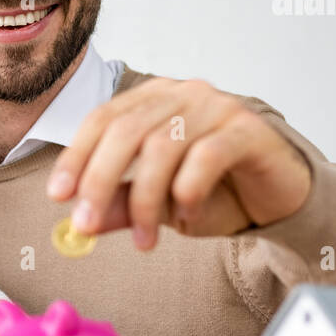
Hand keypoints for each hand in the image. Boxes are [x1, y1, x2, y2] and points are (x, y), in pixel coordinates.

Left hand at [47, 77, 311, 250]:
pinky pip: (206, 156)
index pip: (102, 118)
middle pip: (126, 130)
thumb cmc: (216, 192)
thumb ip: (120, 205)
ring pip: (162, 147)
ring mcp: (217, 106)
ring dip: (144, 200)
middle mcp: (182, 93)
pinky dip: (188, 193)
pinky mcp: (248, 128)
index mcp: (153, 99)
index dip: (75, 156)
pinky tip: (186, 219)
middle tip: (84, 226)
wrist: (279, 198)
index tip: (57, 195)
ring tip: (143, 241)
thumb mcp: (158, 204)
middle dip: (99, 181)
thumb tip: (76, 224)